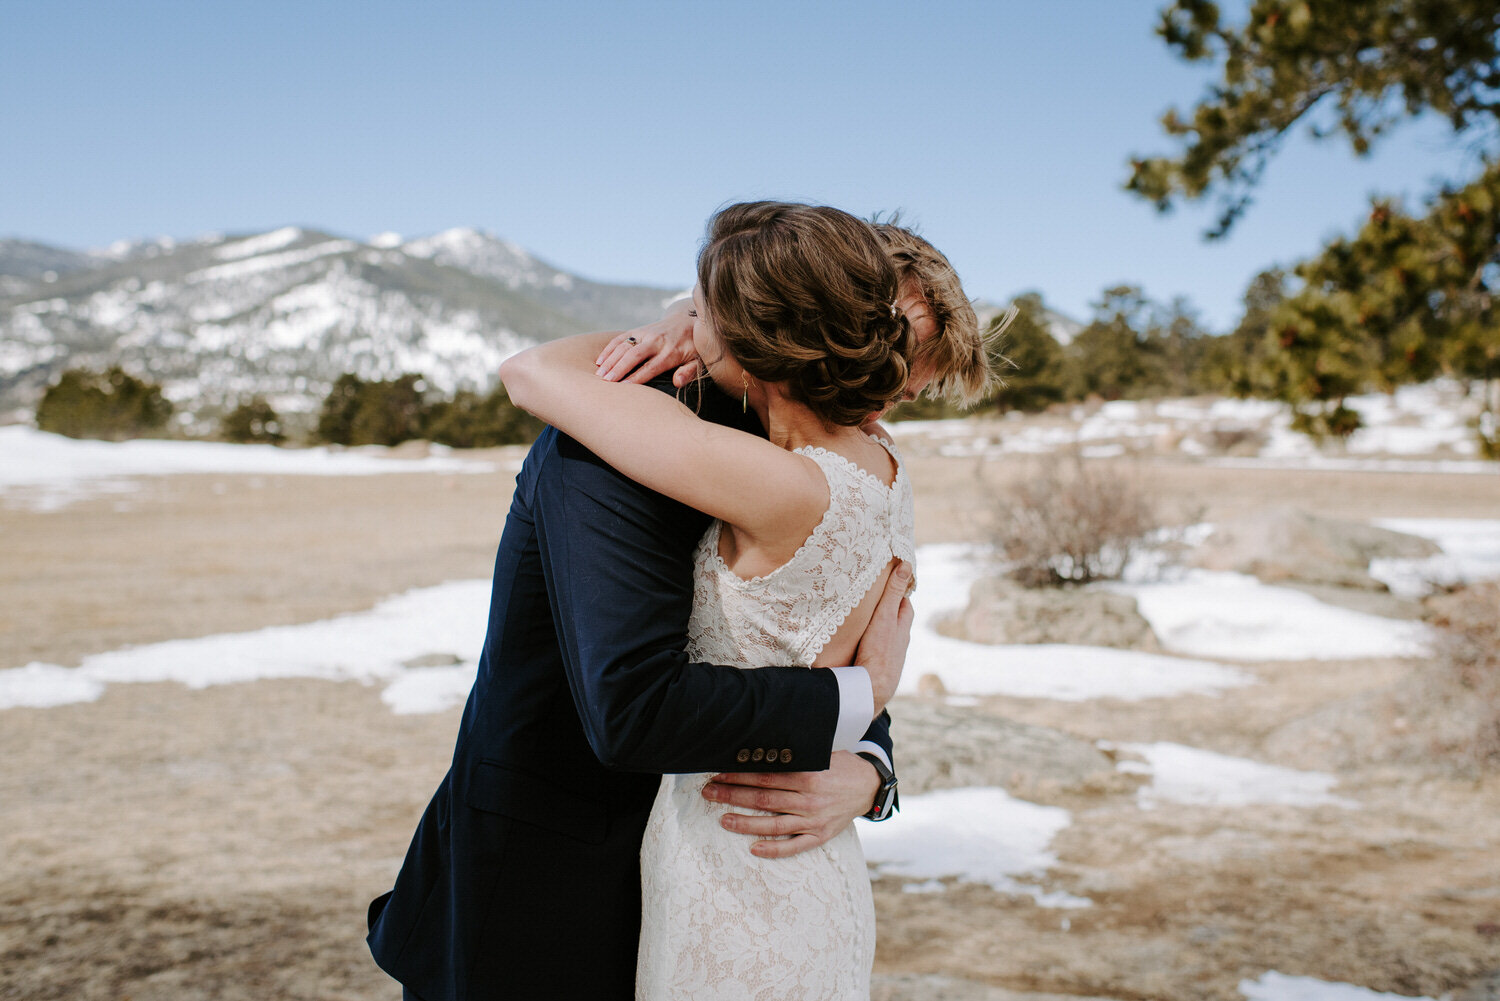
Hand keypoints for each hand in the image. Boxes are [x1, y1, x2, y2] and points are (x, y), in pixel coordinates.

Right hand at [595, 304, 699, 386]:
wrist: (688, 321)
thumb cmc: (693, 348)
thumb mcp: (699, 361)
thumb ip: (689, 372)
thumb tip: (677, 382)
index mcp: (671, 352)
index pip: (651, 366)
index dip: (637, 377)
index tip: (624, 387)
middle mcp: (657, 341)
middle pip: (634, 355)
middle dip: (619, 368)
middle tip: (606, 382)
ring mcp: (646, 333)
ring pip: (625, 345)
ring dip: (610, 360)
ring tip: (599, 375)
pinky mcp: (638, 329)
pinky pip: (621, 338)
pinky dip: (609, 349)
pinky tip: (599, 361)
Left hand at [702, 751, 882, 858]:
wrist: (869, 786)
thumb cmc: (840, 766)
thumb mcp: (821, 752)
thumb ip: (796, 752)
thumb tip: (762, 743)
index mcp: (807, 776)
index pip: (765, 776)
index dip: (739, 775)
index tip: (718, 773)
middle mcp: (808, 799)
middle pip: (763, 799)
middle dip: (733, 795)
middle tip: (709, 793)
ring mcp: (813, 820)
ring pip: (773, 824)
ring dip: (745, 823)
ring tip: (723, 820)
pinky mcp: (820, 835)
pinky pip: (794, 846)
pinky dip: (774, 849)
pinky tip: (754, 849)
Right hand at [856, 561, 913, 712]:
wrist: (872, 687)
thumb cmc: (879, 649)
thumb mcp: (885, 615)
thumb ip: (893, 592)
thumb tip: (906, 566)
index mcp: (902, 625)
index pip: (903, 603)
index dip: (897, 591)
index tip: (889, 580)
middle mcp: (899, 640)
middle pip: (896, 618)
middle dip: (888, 606)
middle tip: (875, 594)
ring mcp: (890, 654)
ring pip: (886, 634)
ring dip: (878, 624)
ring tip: (865, 615)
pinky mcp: (878, 664)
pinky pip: (876, 647)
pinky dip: (871, 639)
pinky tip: (860, 640)